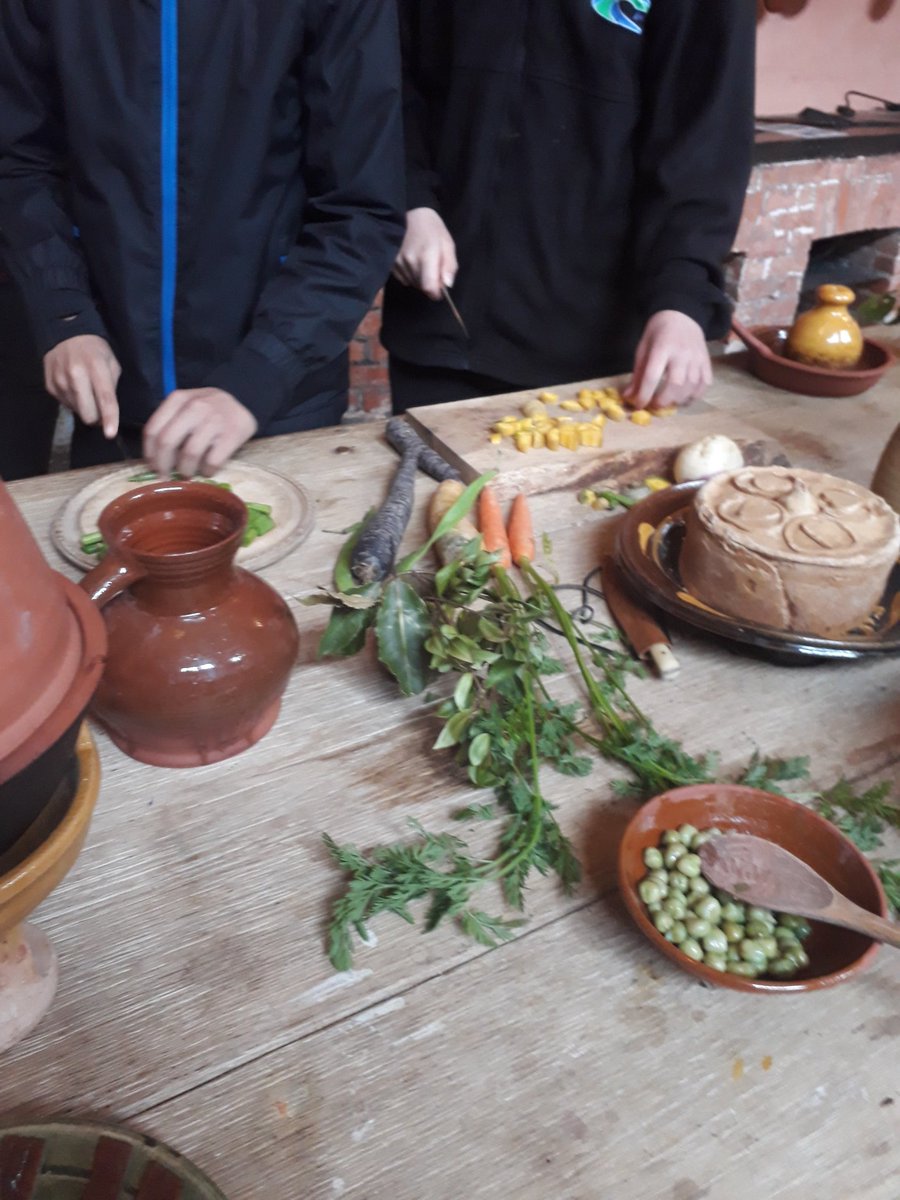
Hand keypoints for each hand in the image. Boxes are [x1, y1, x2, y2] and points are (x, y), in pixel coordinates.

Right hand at [43, 335, 120, 436]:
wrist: (67, 335)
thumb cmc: (95, 351)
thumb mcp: (112, 363)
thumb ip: (113, 386)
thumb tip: (108, 412)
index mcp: (96, 367)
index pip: (104, 398)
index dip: (109, 418)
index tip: (110, 433)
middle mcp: (75, 374)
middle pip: (87, 413)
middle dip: (96, 417)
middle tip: (100, 409)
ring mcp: (59, 380)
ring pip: (76, 411)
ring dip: (84, 407)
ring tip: (86, 391)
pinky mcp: (49, 385)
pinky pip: (65, 405)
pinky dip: (72, 401)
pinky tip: (74, 388)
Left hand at [143, 388, 257, 476]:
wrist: (243, 406)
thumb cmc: (208, 410)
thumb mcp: (186, 406)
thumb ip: (169, 422)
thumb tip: (154, 457)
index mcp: (178, 399)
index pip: (153, 430)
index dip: (150, 454)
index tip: (153, 466)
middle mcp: (195, 406)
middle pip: (167, 442)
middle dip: (163, 465)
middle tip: (166, 476)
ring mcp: (214, 420)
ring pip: (189, 454)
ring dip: (185, 470)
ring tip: (187, 474)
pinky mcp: (232, 435)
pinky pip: (212, 461)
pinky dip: (206, 471)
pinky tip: (207, 470)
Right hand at [391, 207, 457, 300]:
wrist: (410, 214)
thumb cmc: (432, 229)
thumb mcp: (448, 244)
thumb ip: (450, 266)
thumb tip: (447, 285)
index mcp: (426, 255)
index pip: (428, 287)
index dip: (436, 293)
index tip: (440, 290)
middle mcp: (410, 261)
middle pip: (421, 287)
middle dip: (430, 284)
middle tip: (433, 269)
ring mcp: (398, 263)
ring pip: (413, 284)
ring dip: (420, 279)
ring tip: (422, 263)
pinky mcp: (391, 263)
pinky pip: (404, 279)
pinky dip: (410, 275)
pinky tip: (412, 262)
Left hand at [622, 311, 712, 409]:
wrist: (682, 315)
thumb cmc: (658, 333)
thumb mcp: (643, 348)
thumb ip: (637, 373)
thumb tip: (628, 396)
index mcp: (662, 348)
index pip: (652, 376)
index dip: (644, 394)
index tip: (638, 405)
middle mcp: (682, 353)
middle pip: (675, 384)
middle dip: (663, 400)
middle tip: (655, 405)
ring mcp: (697, 357)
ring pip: (691, 386)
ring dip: (678, 400)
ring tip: (669, 402)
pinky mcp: (707, 361)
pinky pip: (704, 384)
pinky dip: (694, 396)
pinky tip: (684, 397)